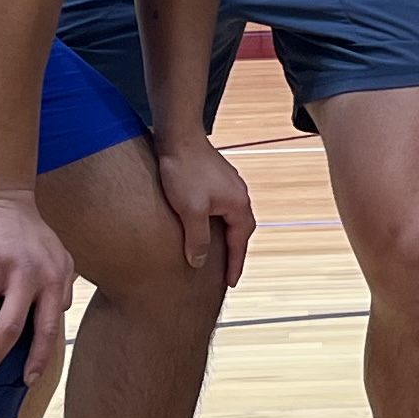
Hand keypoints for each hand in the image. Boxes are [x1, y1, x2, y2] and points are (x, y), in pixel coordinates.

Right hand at [0, 192, 75, 382]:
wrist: (1, 197)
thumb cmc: (31, 233)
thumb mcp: (60, 257)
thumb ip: (63, 287)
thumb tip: (60, 316)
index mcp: (50, 280)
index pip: (47, 329)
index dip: (37, 359)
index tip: (25, 381)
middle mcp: (24, 276)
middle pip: (8, 329)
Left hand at [151, 139, 255, 285]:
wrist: (178, 135)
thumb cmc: (184, 171)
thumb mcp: (190, 211)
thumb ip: (197, 239)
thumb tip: (199, 261)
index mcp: (238, 204)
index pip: (240, 242)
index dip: (235, 264)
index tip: (230, 282)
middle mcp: (239, 194)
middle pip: (240, 230)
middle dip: (234, 250)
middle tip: (227, 270)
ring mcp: (228, 184)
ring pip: (229, 217)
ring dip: (225, 235)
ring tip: (215, 250)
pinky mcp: (215, 177)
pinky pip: (220, 206)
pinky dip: (216, 221)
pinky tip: (203, 224)